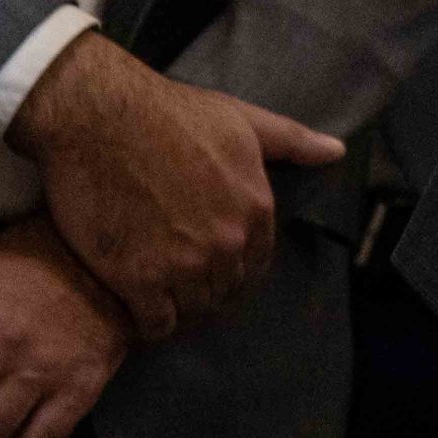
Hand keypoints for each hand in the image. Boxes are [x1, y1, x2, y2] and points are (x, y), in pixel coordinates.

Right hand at [4, 35, 338, 340]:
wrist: (101, 118)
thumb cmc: (171, 113)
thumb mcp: (243, 120)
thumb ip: (292, 141)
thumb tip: (336, 151)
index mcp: (256, 207)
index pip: (257, 263)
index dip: (236, 271)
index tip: (214, 271)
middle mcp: (227, 241)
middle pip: (225, 290)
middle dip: (208, 292)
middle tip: (182, 290)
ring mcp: (183, 263)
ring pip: (193, 310)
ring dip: (180, 312)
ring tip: (161, 303)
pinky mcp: (137, 279)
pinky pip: (155, 323)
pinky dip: (149, 324)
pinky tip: (138, 311)